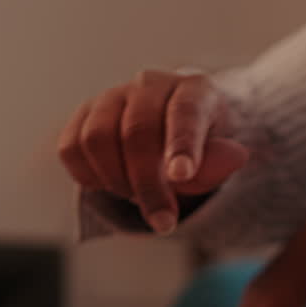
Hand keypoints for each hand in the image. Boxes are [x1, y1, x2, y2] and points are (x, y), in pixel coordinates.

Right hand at [57, 70, 250, 233]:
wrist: (170, 136)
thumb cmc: (200, 148)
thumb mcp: (219, 157)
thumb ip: (219, 162)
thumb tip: (234, 157)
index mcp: (193, 89)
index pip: (185, 112)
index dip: (181, 144)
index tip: (181, 176)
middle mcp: (150, 85)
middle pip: (137, 131)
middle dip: (148, 183)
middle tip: (162, 221)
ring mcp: (112, 97)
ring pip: (97, 138)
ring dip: (116, 180)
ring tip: (136, 197)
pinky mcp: (83, 116)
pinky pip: (71, 148)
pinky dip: (88, 176)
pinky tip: (109, 186)